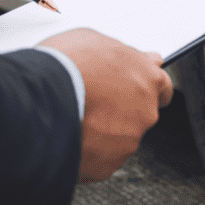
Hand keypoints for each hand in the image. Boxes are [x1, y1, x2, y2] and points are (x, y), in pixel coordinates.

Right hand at [40, 29, 173, 181]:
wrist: (41, 99)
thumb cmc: (66, 64)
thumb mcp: (96, 40)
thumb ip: (124, 54)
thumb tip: (136, 57)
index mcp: (147, 79)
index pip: (162, 87)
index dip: (147, 88)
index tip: (139, 90)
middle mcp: (145, 112)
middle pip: (139, 114)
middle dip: (120, 110)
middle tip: (93, 102)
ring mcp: (128, 141)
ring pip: (119, 138)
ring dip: (103, 131)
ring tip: (75, 118)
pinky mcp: (108, 165)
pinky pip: (100, 159)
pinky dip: (88, 151)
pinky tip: (70, 136)